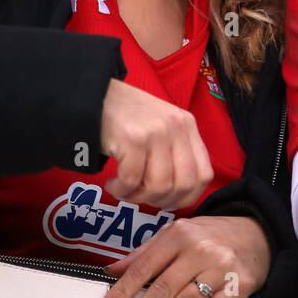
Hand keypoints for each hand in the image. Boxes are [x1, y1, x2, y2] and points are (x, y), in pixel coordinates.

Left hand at [98, 216, 271, 297]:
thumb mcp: (178, 233)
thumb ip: (146, 252)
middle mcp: (200, 249)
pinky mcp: (238, 285)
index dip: (123, 290)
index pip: (144, 267)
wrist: (259, 233)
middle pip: (162, 289)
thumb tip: (113, 270)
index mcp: (181, 234)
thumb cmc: (214, 235)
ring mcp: (221, 268)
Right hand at [99, 78, 212, 208]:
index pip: (204, 174)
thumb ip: (175, 152)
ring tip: (123, 189)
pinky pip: (132, 181)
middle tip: (142, 197)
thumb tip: (180, 194)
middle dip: (162, 201)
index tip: (168, 202)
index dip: (188, 197)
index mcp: (187, 125)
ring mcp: (156, 132)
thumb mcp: (161, 126)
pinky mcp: (132, 139)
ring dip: (138, 197)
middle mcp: (176, 127)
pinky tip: (112, 183)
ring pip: (159, 186)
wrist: (93, 95)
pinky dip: (121, 190)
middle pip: (184, 184)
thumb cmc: (126, 117)